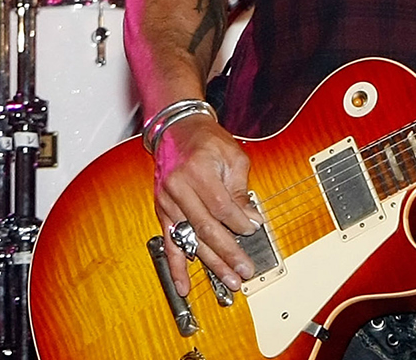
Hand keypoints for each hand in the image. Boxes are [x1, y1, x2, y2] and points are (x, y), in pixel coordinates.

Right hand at [151, 114, 264, 297]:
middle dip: (228, 253)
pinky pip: (170, 243)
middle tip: (244, 270)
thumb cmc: (206, 141)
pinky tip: (184, 285)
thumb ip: (241, 190)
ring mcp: (167, 201)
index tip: (253, 230)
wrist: (177, 130)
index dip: (239, 223)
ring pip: (190, 239)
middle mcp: (178, 187)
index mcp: (197, 170)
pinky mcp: (162, 211)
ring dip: (210, 263)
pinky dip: (177, 266)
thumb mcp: (232, 157)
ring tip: (228, 279)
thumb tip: (251, 221)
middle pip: (206, 228)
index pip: (221, 207)